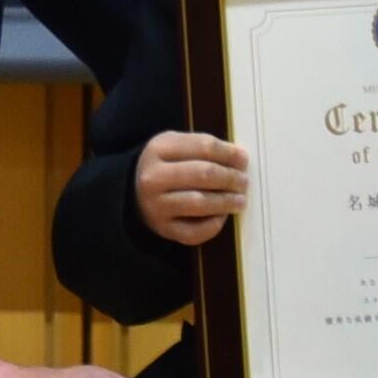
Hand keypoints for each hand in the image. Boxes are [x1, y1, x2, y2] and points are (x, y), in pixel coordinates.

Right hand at [132, 130, 251, 247]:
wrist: (133, 193)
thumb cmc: (164, 166)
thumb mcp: (175, 146)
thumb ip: (203, 148)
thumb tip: (239, 158)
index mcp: (158, 149)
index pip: (203, 147)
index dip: (229, 154)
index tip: (244, 159)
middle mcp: (154, 178)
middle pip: (203, 174)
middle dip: (230, 178)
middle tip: (244, 181)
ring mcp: (156, 206)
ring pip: (199, 203)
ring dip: (226, 201)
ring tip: (240, 200)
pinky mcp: (163, 229)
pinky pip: (194, 231)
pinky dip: (213, 225)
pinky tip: (222, 216)